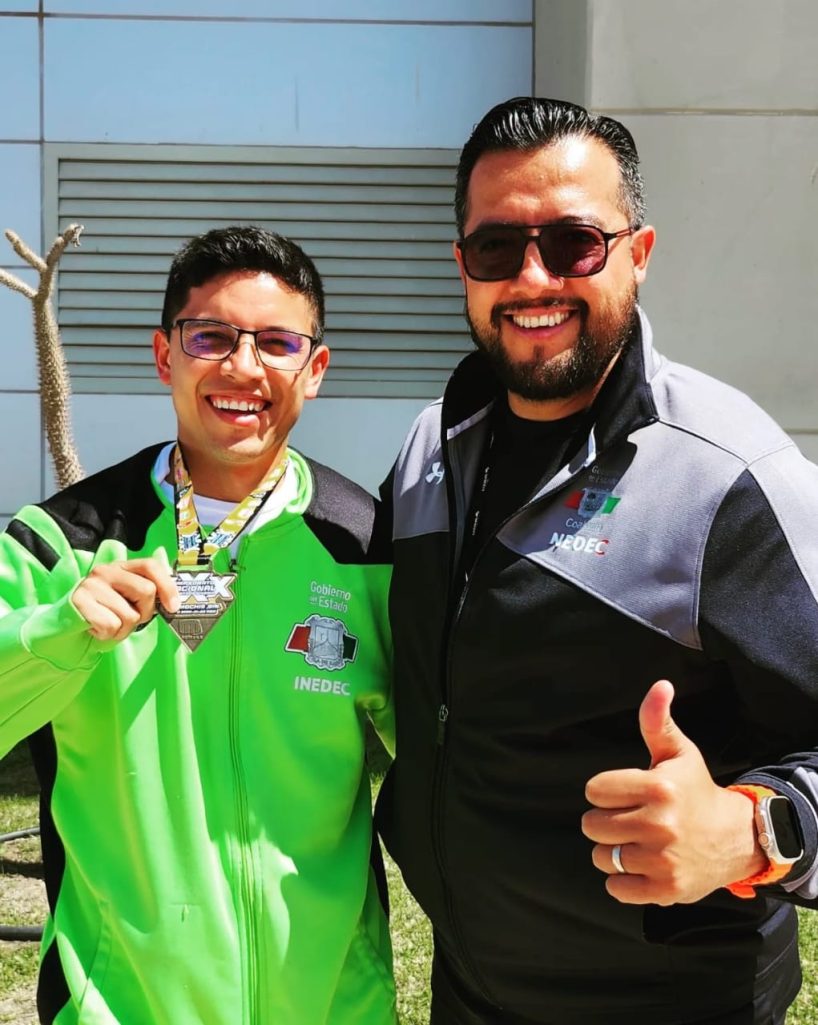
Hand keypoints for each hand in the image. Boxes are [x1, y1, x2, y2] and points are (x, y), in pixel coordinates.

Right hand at [71, 559, 179, 642]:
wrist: (68, 626)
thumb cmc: (105, 614)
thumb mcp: (128, 601)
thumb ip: (148, 597)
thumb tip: (174, 604)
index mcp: (122, 567)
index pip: (151, 566)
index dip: (167, 586)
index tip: (173, 607)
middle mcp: (106, 571)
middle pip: (146, 591)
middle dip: (144, 613)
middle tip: (129, 619)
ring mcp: (91, 585)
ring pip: (129, 615)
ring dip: (123, 629)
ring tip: (109, 624)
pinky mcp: (79, 602)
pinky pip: (110, 625)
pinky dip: (108, 634)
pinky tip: (97, 628)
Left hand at [581, 680, 765, 904]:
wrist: (735, 839)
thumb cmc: (696, 791)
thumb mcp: (678, 753)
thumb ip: (657, 721)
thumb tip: (659, 686)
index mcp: (658, 788)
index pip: (594, 790)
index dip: (605, 791)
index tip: (623, 793)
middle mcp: (660, 824)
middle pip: (592, 825)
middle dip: (606, 821)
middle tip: (629, 818)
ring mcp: (662, 860)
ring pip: (602, 857)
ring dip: (612, 851)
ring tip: (635, 842)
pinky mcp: (665, 889)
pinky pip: (616, 888)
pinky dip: (622, 880)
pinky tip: (640, 865)